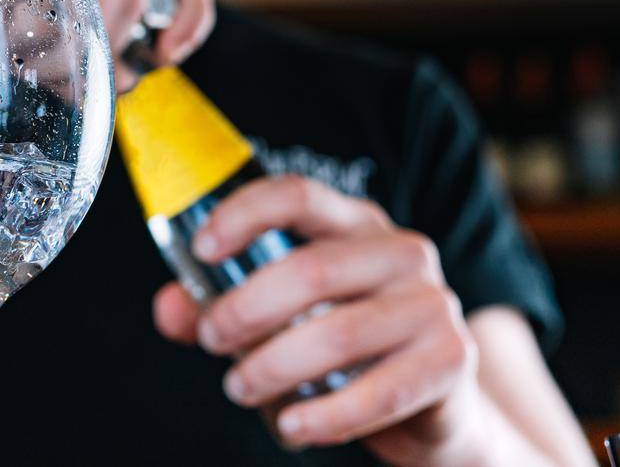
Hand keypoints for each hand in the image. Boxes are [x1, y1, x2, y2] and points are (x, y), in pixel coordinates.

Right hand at [0, 0, 213, 87]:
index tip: (166, 57)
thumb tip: (130, 79)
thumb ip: (81, 30)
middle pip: (137, 0)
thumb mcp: (26, 9)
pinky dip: (1, 45)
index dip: (192, 15)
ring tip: (6, 50)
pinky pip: (26, 23)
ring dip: (47, 53)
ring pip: (83, 17)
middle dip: (108, 48)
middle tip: (70, 69)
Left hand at [152, 175, 484, 466]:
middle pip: (310, 269)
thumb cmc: (342, 345)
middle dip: (245, 310)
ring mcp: (433, 302)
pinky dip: (324, 415)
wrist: (432, 402)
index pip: (298, 194)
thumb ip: (218, 304)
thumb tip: (168, 308)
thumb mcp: (279, 316)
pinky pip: (378, 391)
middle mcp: (401, 250)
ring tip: (240, 387)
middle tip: (212, 342)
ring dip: (275, 367)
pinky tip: (291, 425)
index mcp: (356, 222)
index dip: (244, 215)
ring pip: (337, 333)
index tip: (201, 249)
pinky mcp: (452, 359)